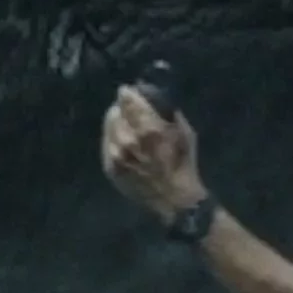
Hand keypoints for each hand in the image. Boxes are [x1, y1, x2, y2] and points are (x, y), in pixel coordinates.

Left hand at [100, 85, 210, 218]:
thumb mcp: (185, 133)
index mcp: (148, 129)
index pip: (126, 100)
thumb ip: (168, 113)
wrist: (174, 200)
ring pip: (109, 127)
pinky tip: (124, 143)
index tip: (129, 92)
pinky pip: (107, 143)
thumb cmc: (183, 165)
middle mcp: (127, 140)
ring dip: (117, 124)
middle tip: (130, 112)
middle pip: (115, 111)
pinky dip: (114, 139)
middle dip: (123, 110)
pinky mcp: (110, 167)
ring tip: (127, 128)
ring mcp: (116, 155)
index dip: (128, 94)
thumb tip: (155, 99)